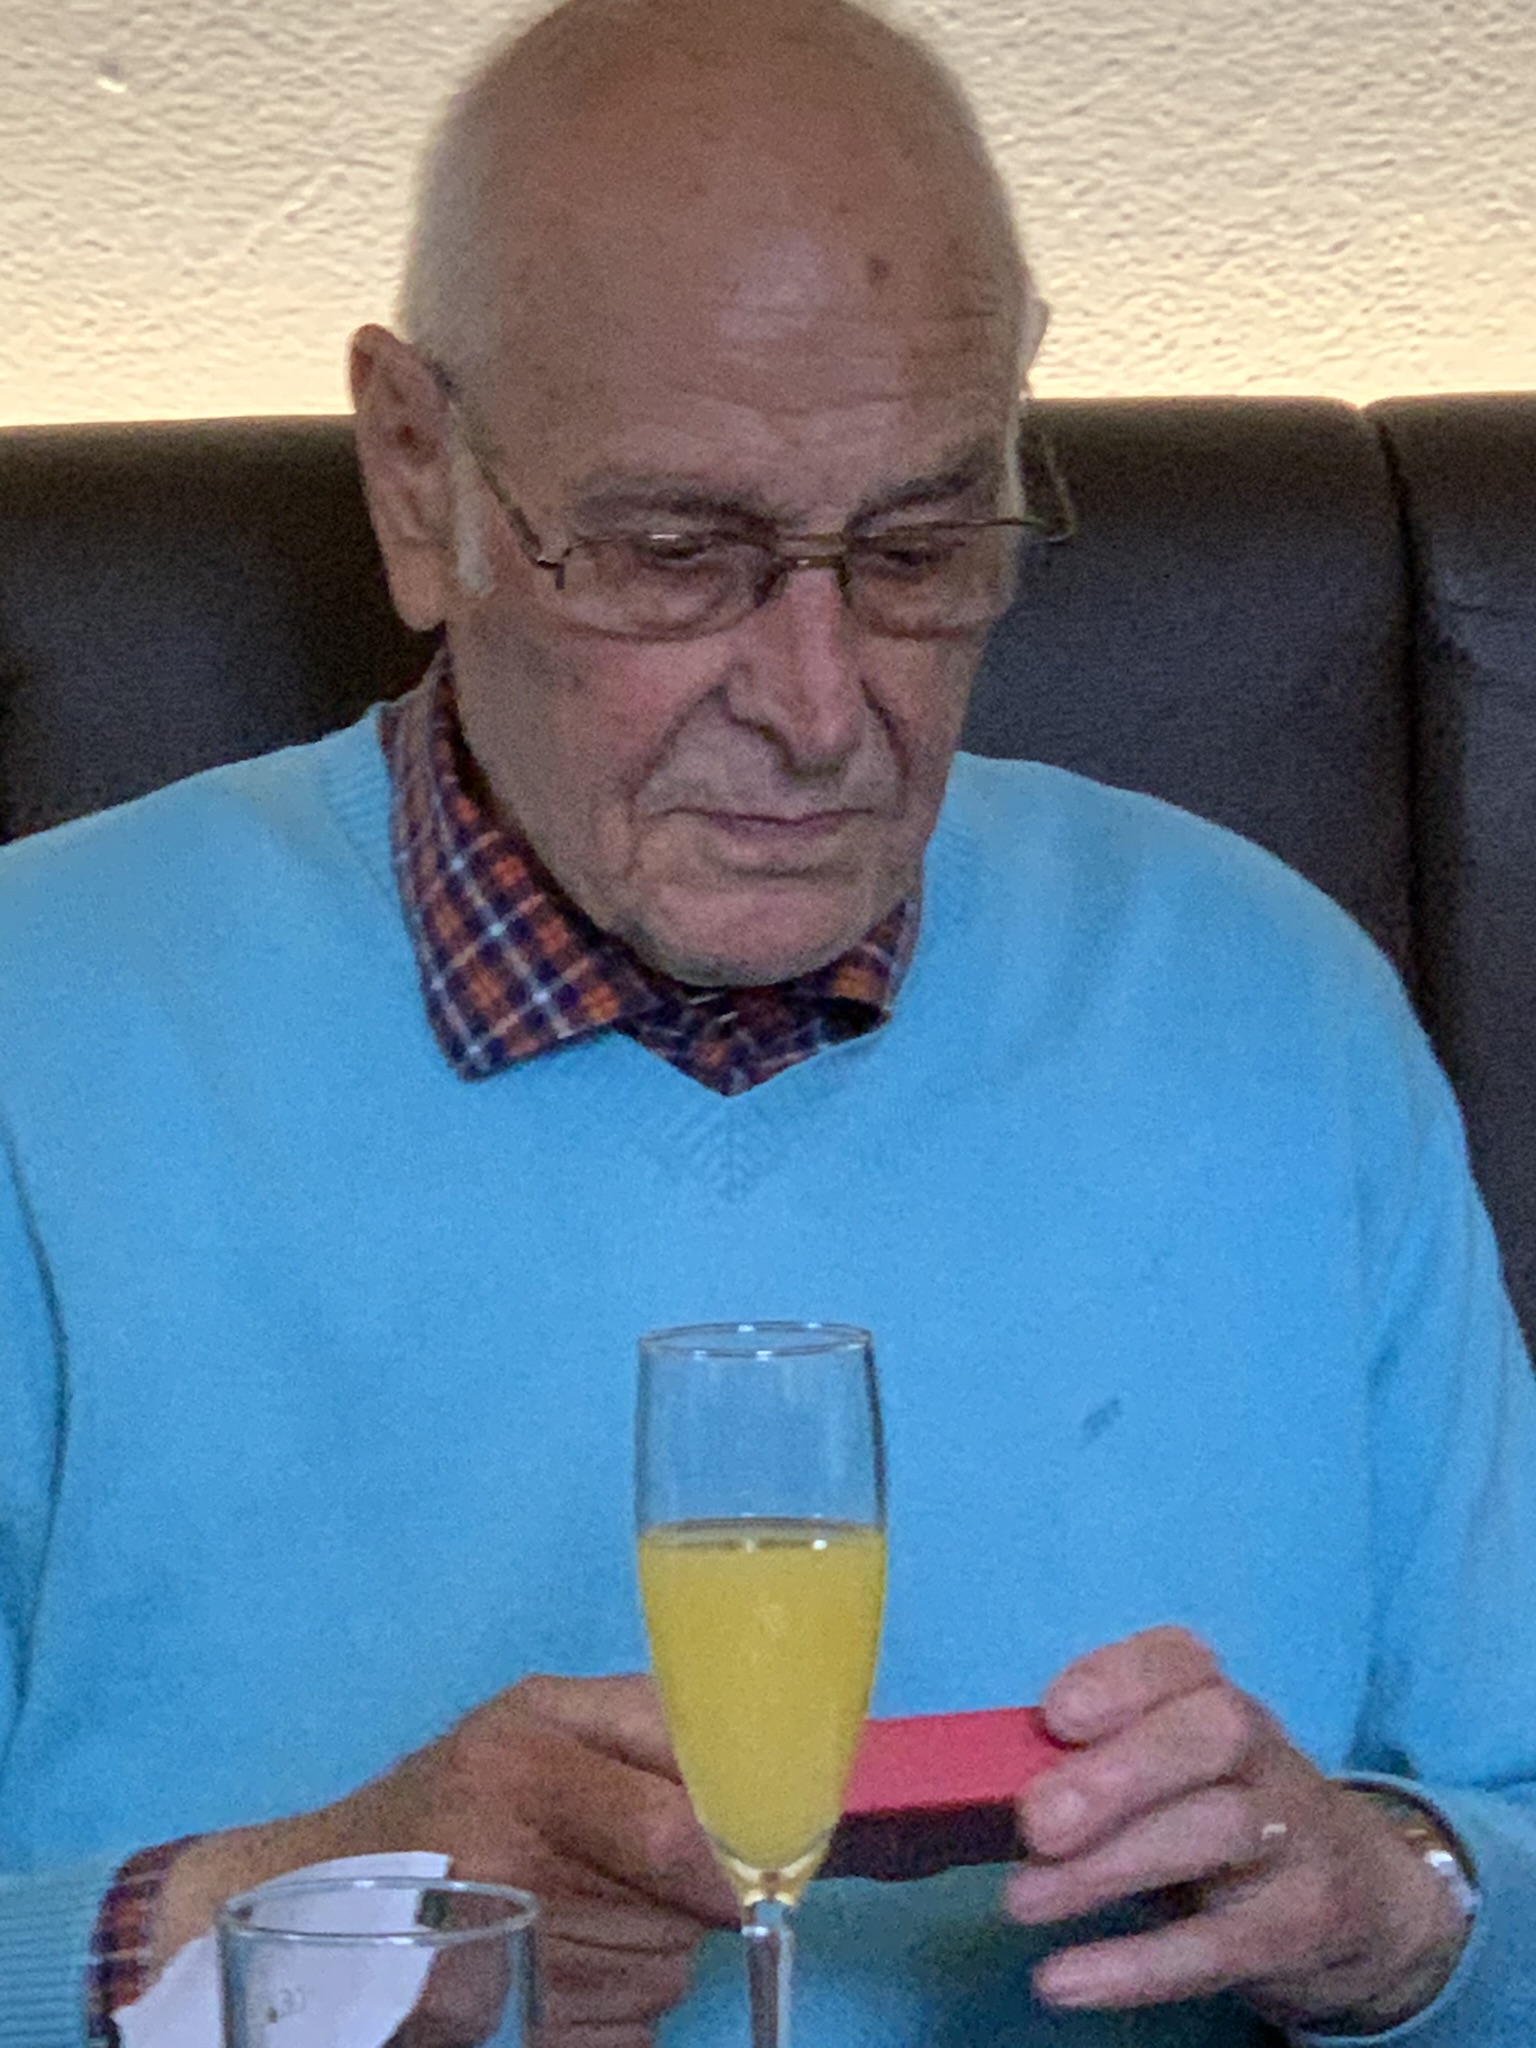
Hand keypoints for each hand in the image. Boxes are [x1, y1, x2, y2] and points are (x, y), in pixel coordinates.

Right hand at [153, 1673, 736, 2047]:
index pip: (676, 1832)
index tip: (756, 1856)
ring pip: (663, 1969)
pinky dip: (616, 2003)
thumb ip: (650, 1724)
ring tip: (567, 1908)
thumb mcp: (541, 1716)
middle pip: (680, 1907)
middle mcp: (513, 1858)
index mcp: (527, 1758)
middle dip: (687, 1893)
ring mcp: (505, 1960)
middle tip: (626, 1867)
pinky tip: (551, 1965)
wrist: (316, 1899)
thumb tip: (761, 1778)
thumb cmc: (455, 1792)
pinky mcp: (513, 2033)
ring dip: (649, 1947)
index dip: (734, 1852)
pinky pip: (630, 2024)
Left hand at [1005, 1627, 1469, 2031]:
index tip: (1054, 1715)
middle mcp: (1265, 1752)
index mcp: (1214, 1697)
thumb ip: (1088, 1761)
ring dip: (1111, 1868)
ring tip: (1021, 1902)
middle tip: (1033, 1822)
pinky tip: (1063, 1979)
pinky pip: (1224, 1945)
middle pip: (1214, 1736)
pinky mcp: (1301, 1925)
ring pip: (1220, 1832)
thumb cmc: (1208, 1812)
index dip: (1119, 1680)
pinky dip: (1138, 1965)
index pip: (1180, 1661)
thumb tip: (978, 1784)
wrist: (1354, 1897)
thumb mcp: (1161, 1769)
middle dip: (1118, 1774)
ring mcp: (1294, 1836)